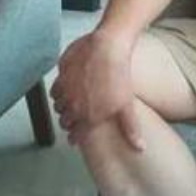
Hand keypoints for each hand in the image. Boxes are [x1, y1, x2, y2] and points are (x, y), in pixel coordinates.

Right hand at [50, 30, 143, 149]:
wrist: (108, 47)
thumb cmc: (118, 75)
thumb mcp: (126, 105)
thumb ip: (130, 129)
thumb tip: (139, 148)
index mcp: (87, 116)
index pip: (75, 134)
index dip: (75, 137)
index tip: (75, 137)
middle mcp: (72, 104)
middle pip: (64, 120)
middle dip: (68, 122)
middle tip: (74, 119)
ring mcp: (64, 88)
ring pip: (57, 104)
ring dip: (63, 106)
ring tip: (71, 103)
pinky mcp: (61, 73)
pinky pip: (55, 87)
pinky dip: (59, 90)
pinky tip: (67, 87)